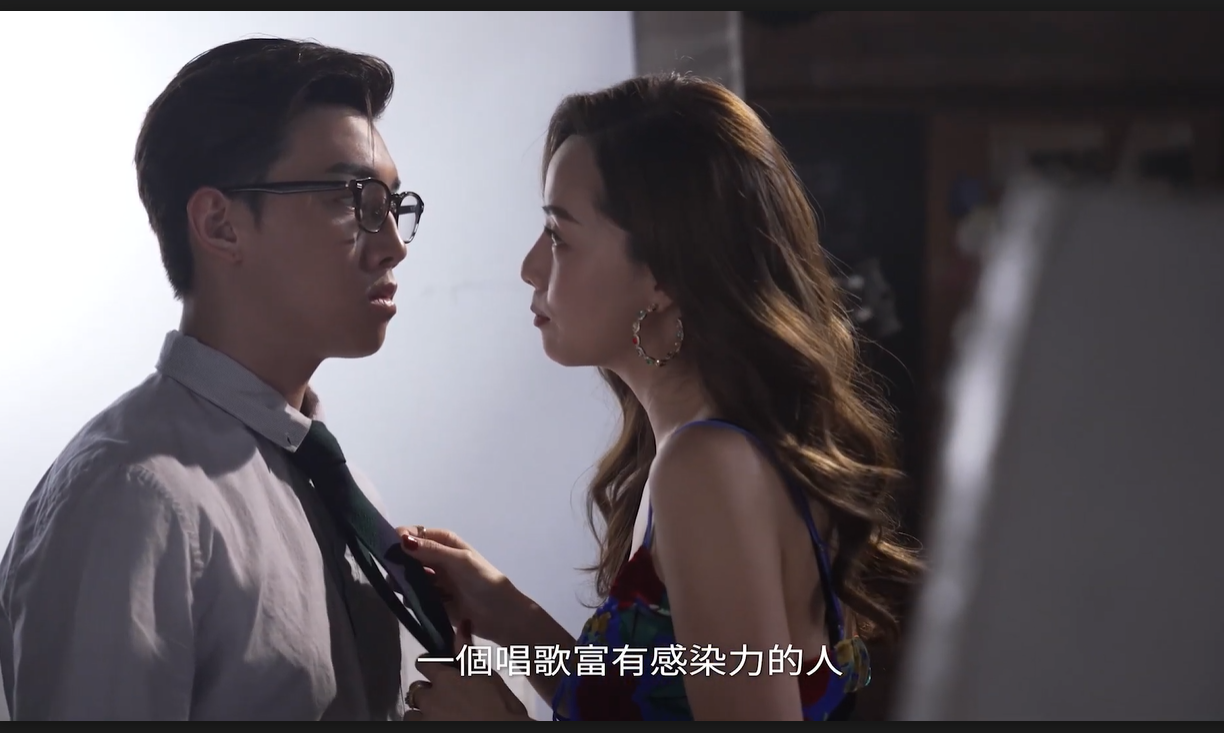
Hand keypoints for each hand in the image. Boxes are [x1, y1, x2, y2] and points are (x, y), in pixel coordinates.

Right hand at [396, 525, 529, 646]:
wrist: (501, 615)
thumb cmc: (484, 581)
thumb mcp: (459, 561)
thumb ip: (432, 551)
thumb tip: (402, 540)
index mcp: (447, 544)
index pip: (419, 534)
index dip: (404, 536)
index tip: (387, 544)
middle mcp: (439, 560)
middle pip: (412, 556)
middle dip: (399, 560)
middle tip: (389, 569)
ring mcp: (436, 582)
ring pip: (411, 577)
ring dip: (403, 580)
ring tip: (396, 586)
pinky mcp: (434, 602)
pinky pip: (416, 596)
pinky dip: (410, 597)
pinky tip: (407, 600)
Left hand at [403, 621, 532, 720]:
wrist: (502, 731)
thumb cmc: (501, 705)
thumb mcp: (486, 674)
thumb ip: (468, 651)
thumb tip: (462, 622)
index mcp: (445, 679)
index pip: (424, 663)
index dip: (429, 664)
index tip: (437, 668)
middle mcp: (431, 698)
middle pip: (416, 689)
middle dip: (426, 691)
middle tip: (442, 698)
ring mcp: (427, 719)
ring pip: (411, 713)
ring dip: (420, 712)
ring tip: (436, 715)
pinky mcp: (427, 731)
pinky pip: (414, 726)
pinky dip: (423, 723)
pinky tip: (437, 724)